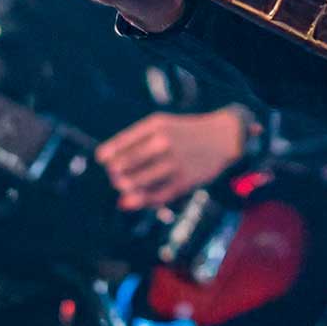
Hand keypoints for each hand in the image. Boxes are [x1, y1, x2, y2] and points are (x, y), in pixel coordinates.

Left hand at [97, 108, 247, 210]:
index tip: (103, 160)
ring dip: (125, 188)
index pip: (120, 143)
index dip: (107, 155)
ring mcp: (174, 163)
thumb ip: (135, 141)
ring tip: (125, 186)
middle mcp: (163, 142)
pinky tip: (136, 198)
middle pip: (124, 165)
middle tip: (116, 176)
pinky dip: (142, 200)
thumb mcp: (162, 125)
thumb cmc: (184, 132)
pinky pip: (155, 196)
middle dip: (115, 173)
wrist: (223, 138)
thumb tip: (104, 162)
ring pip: (137, 183)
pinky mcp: (184, 181)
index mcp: (156, 125)